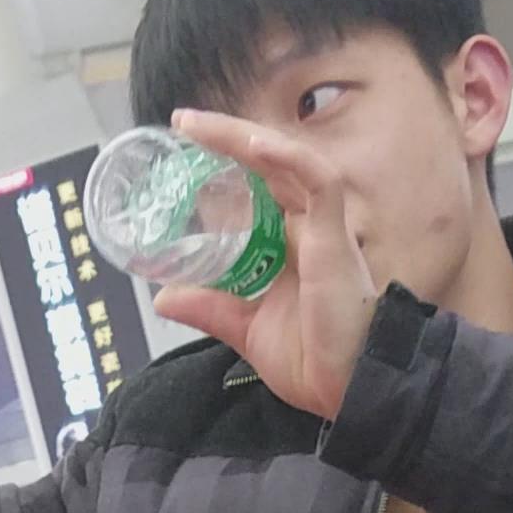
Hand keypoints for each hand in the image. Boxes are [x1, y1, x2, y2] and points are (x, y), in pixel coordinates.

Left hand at [152, 108, 379, 421]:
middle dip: (224, 138)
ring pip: (286, 160)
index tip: (183, 151)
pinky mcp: (335, 235)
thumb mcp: (246, 328)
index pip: (256, 188)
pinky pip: (317, 180)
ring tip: (200, 126)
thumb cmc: (314, 360)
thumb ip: (211, 307)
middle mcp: (306, 227)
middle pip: (265, 165)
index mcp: (288, 244)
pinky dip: (286, 157)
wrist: (347, 390)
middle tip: (181, 123)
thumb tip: (164, 296)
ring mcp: (323, 227)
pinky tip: (253, 143)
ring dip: (242, 138)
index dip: (224, 165)